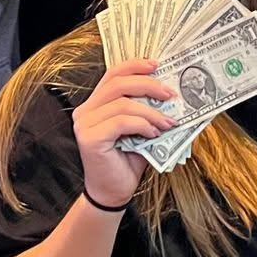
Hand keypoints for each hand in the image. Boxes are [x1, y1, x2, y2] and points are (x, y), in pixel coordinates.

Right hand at [72, 59, 176, 207]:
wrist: (113, 192)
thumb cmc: (127, 161)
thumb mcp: (140, 129)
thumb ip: (147, 110)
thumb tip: (172, 93)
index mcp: (95, 104)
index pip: (113, 74)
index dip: (135, 66)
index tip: (157, 65)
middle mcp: (85, 111)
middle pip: (118, 84)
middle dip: (148, 85)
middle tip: (170, 94)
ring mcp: (85, 124)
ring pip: (123, 104)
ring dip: (151, 112)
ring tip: (168, 123)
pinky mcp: (89, 138)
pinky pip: (121, 122)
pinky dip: (142, 125)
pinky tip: (154, 133)